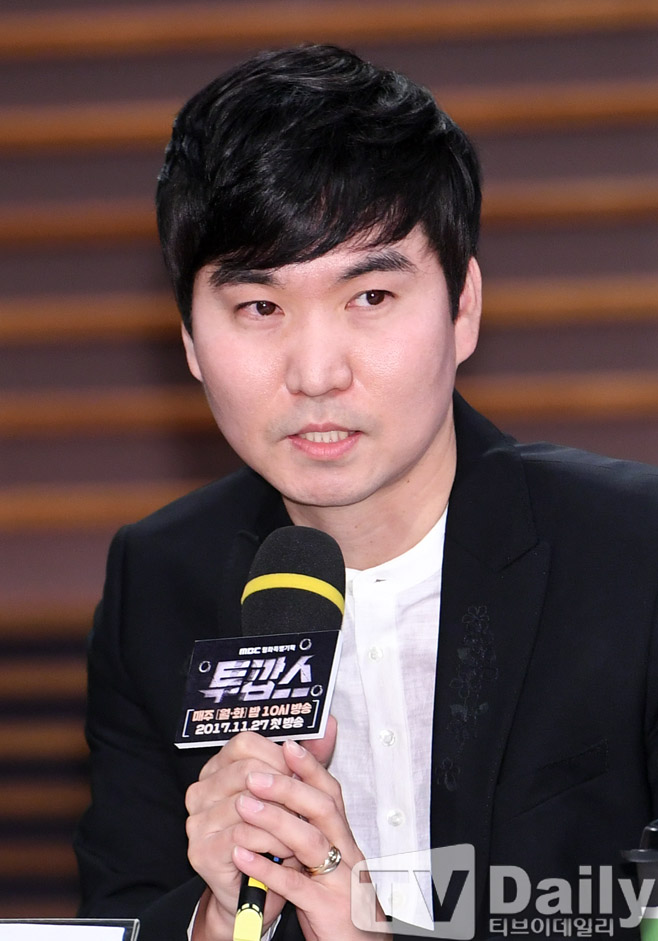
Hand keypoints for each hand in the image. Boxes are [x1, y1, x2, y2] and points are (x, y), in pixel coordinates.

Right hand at [186, 730, 294, 939]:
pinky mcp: (202, 850)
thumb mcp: (292, 797)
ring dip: (284, 820)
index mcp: (216, 769)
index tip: (298, 775)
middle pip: (247, 771)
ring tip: (300, 834)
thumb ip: (307, 759)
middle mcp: (200, 790)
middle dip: (283, 789)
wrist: (257, 895)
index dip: (277, 756)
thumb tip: (330, 723)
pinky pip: (245, 835)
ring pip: (249, 802)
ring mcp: (197, 820)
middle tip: (304, 808)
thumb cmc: (274, 842)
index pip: (245, 743)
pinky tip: (287, 852)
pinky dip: (274, 843)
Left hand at [232, 731, 389, 940]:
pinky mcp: (328, 909)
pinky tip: (242, 854)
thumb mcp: (328, 861)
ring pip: (311, 841)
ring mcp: (340, 880)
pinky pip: (296, 885)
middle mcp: (347, 854)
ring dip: (275, 819)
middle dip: (288, 787)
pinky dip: (268, 868)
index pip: (331, 793)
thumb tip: (287, 796)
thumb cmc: (338, 904)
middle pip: (323, 809)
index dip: (310, 767)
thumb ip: (310, 829)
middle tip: (254, 773)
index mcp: (344, 838)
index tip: (287, 745)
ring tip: (242, 805)